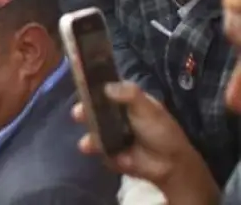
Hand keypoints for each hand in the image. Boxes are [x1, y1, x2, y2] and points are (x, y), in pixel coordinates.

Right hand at [72, 82, 218, 200]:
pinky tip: (91, 148)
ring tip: (88, 139)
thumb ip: (129, 94)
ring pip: (91, 126)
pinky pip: (94, 146)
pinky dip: (91, 146)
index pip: (103, 87)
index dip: (92, 84)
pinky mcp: (105, 149)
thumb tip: (105, 86)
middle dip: (83, 109)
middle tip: (78, 113)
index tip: (81, 83)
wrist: (170, 164)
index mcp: (123, 98)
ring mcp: (108, 131)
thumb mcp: (148, 108)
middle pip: (92, 106)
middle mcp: (112, 112)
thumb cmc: (161, 131)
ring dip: (87, 130)